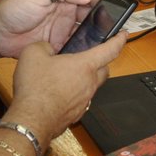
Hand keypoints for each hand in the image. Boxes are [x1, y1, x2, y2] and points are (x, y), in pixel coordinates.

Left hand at [0, 0, 101, 62]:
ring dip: (93, 37)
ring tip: (102, 42)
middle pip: (91, 17)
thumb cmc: (12, 9)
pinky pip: (74, 49)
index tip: (112, 8)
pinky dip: (81, 51)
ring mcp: (62, 30)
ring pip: (85, 34)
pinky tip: (87, 53)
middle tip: (111, 28)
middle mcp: (65, 14)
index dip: (100, 1)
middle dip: (102, 22)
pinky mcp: (57, 45)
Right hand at [5, 32, 124, 142]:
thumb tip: (46, 49)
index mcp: (85, 65)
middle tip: (89, 58)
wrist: (33, 120)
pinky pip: (80, 100)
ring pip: (91, 86)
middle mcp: (90, 83)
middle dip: (100, 63)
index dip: (118, 40)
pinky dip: (73, 95)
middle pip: (104, 70)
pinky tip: (58, 93)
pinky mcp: (76, 113)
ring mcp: (85, 100)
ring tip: (66, 76)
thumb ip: (43, 46)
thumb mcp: (33, 54)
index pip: (110, 50)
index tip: (123, 36)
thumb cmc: (37, 89)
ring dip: (84, 80)